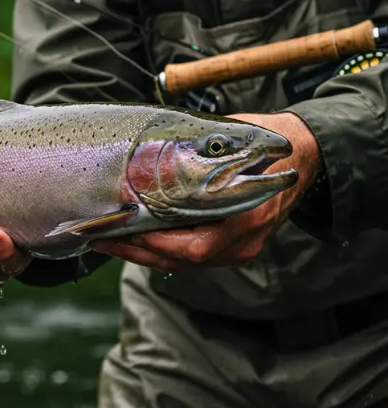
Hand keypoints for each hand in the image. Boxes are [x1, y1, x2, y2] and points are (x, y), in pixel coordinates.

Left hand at [91, 112, 321, 272]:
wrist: (305, 157)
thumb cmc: (264, 146)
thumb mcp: (233, 144)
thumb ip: (197, 156)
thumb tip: (146, 158)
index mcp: (247, 217)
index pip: (194, 247)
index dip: (157, 243)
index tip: (125, 230)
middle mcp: (244, 242)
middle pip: (182, 260)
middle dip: (138, 252)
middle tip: (103, 239)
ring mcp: (240, 250)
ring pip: (183, 262)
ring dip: (145, 253)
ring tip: (111, 240)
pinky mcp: (234, 250)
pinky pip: (192, 257)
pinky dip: (163, 250)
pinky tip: (138, 239)